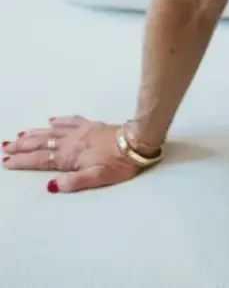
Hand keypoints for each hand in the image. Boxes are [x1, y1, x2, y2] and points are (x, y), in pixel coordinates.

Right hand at [2, 115, 142, 192]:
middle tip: (5, 147)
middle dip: (22, 146)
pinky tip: (51, 120)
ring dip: (35, 134)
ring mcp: (82, 131)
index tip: (6, 162)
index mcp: (71, 156)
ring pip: (53, 131)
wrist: (137, 141)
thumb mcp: (98, 178)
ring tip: (20, 136)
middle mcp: (72, 141)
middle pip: (42, 144)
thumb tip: (51, 186)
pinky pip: (71, 120)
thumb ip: (74, 182)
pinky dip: (59, 120)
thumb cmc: (120, 163)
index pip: (41, 160)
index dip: (23, 161)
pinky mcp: (92, 125)